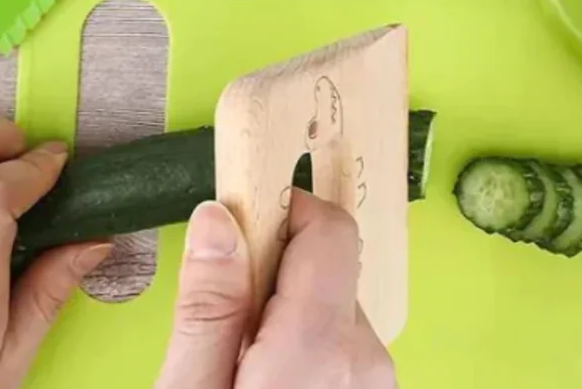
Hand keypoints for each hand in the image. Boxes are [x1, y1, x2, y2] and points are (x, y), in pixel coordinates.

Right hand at [155, 191, 395, 388]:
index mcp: (321, 345)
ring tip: (237, 367)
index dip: (280, 211)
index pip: (329, 227)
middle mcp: (364, 358)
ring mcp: (374, 384)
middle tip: (219, 322)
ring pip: (327, 308)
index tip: (233, 226)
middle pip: (323, 267)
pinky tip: (265, 384)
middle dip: (269, 274)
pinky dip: (301, 351)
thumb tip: (217, 218)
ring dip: (283, 317)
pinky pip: (338, 348)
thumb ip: (208, 308)